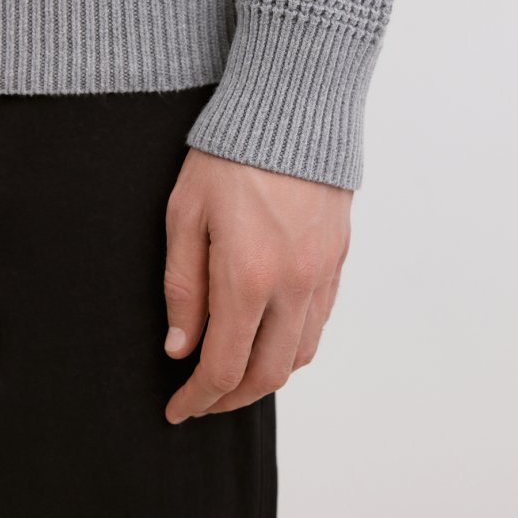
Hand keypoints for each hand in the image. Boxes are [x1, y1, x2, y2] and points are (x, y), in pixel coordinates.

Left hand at [163, 148, 352, 422]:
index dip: (198, 398)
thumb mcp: (185, 215)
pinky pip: (321, 319)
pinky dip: (293, 341)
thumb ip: (183, 288)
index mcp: (249, 277)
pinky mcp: (339, 256)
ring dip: (266, 374)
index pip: (225, 366)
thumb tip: (181, 347)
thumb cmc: (229, 154)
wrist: (292, 107)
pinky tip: (271, 330)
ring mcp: (323, 272)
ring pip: (301, 353)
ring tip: (236, 369)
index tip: (178, 409)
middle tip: (203, 398)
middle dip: (232, 398)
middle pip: (269, 374)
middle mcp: (294, 284)